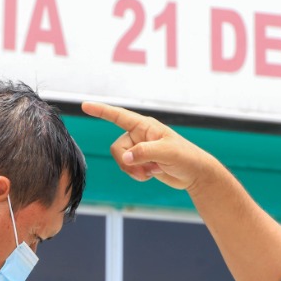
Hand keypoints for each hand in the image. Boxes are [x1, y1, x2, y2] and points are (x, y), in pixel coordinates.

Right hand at [81, 101, 216, 191]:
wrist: (195, 174)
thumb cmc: (186, 157)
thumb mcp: (166, 153)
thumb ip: (144, 153)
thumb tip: (125, 158)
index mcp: (145, 126)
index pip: (119, 116)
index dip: (101, 111)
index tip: (85, 105)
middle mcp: (139, 135)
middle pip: (117, 148)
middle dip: (128, 162)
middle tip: (146, 169)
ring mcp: (139, 149)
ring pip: (121, 160)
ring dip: (135, 170)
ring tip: (154, 170)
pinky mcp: (141, 161)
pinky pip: (128, 169)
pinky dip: (139, 174)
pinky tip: (154, 173)